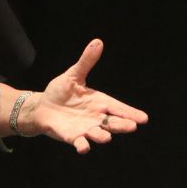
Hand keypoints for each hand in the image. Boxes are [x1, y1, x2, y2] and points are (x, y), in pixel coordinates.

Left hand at [26, 38, 148, 152]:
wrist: (42, 106)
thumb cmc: (61, 91)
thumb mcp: (73, 75)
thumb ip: (86, 62)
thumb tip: (98, 42)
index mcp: (100, 102)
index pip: (118, 108)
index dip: (130, 113)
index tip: (143, 118)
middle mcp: (96, 117)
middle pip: (113, 123)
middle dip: (122, 125)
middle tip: (131, 126)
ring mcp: (85, 128)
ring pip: (98, 134)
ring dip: (101, 136)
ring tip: (105, 137)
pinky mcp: (72, 136)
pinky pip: (80, 143)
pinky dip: (82, 145)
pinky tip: (83, 146)